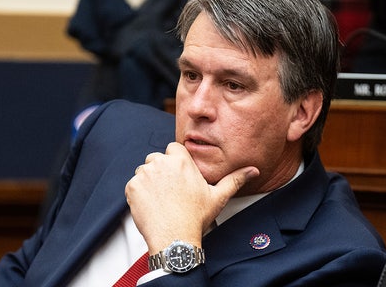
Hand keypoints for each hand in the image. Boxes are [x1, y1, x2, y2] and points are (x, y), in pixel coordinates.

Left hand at [125, 142, 258, 253]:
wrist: (174, 238)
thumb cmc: (195, 218)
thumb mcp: (218, 196)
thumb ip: (235, 179)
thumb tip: (253, 170)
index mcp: (181, 161)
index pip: (173, 148)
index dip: (175, 162)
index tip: (179, 176)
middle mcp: (161, 163)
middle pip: (157, 159)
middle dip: (161, 171)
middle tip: (170, 191)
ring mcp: (144, 175)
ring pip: (144, 171)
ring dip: (150, 181)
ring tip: (161, 199)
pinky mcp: (132, 187)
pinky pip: (133, 184)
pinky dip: (139, 193)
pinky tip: (152, 205)